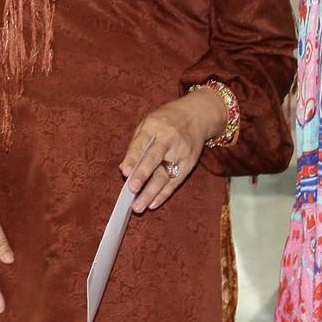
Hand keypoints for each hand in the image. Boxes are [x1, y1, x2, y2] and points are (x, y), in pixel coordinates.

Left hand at [121, 90, 223, 212]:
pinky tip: (152, 204)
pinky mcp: (189, 164)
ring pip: (165, 175)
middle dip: (143, 175)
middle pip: (155, 159)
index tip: (125, 172)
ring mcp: (181, 153)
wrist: (197, 115)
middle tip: (132, 190)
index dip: (133, 158)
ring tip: (139, 206)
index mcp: (154, 126)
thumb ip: (136, 145)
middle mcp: (169, 140)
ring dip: (151, 193)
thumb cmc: (166, 120)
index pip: (142, 143)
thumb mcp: (148, 124)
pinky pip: (175, 182)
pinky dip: (163, 194)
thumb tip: (124, 168)